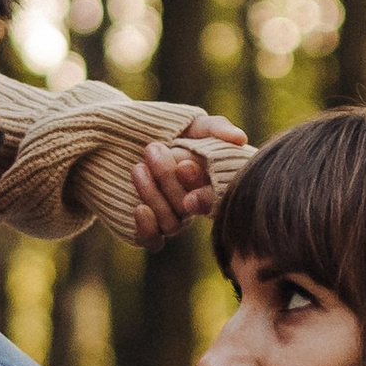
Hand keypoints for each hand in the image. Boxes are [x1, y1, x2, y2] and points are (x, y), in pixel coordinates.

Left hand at [128, 113, 247, 247]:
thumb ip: (216, 128)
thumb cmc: (169, 130)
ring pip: (172, 223)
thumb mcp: (192, 124)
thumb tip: (240, 138)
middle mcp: (193, 204)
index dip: (204, 191)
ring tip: (138, 167)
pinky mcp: (148, 229)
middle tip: (153, 149)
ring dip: (154, 196)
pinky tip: (139, 208)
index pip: (215, 197)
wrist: (125, 140)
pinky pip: (154, 241)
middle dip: (168, 178)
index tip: (184, 167)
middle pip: (188, 207)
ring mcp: (172, 218)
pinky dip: (148, 229)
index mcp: (210, 184)